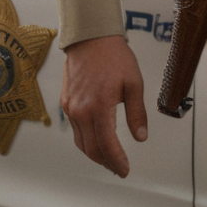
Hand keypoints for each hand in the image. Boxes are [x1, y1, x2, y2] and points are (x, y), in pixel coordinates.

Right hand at [61, 35, 147, 176]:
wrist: (90, 37)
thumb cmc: (114, 56)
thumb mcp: (134, 82)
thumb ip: (136, 112)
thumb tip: (141, 136)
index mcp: (99, 107)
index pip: (107, 145)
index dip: (116, 161)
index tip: (124, 169)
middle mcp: (81, 111)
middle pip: (91, 149)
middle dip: (106, 162)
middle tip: (118, 167)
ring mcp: (71, 108)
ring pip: (81, 142)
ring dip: (94, 153)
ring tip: (109, 157)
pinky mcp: (66, 103)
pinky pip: (75, 130)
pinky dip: (85, 140)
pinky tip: (96, 138)